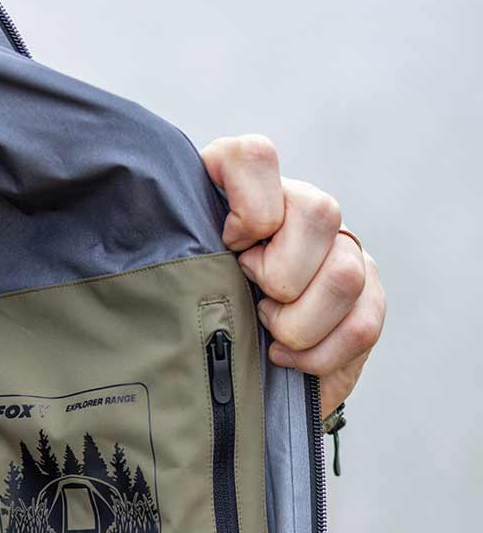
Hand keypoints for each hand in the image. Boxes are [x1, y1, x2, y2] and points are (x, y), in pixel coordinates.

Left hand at [200, 135, 386, 416]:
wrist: (231, 376)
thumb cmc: (196, 324)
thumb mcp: (177, 284)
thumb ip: (175, 251)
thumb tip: (163, 247)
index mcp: (247, 192)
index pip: (253, 156)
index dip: (246, 206)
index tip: (229, 246)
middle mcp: (303, 209)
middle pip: (317, 212)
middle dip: (278, 275)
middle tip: (253, 301)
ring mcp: (344, 251)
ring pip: (343, 275)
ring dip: (297, 323)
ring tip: (269, 334)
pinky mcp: (369, 297)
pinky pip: (362, 323)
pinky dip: (319, 354)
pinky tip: (288, 358)